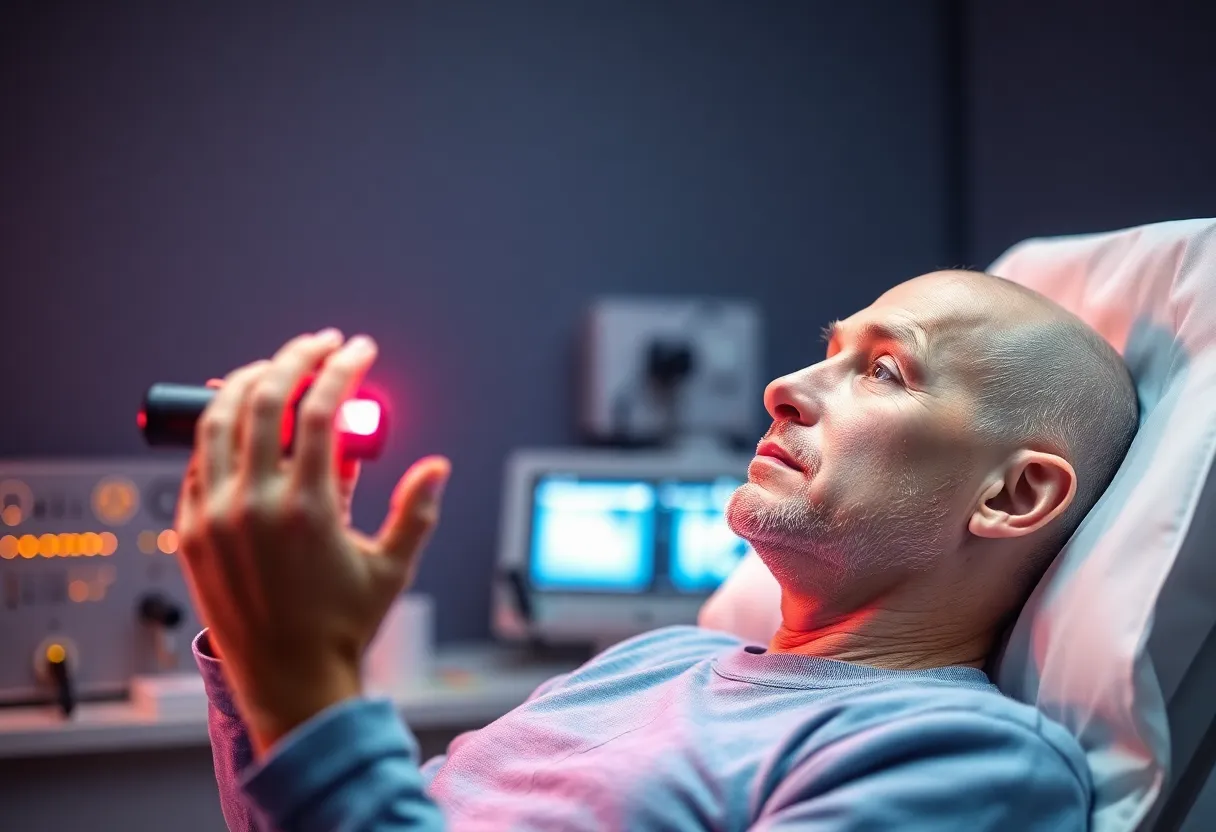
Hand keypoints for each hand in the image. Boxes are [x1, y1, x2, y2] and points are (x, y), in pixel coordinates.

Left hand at [176, 329, 450, 753]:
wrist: (287, 679)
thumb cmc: (342, 625)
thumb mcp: (392, 568)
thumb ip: (416, 511)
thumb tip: (437, 465)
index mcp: (308, 509)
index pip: (323, 409)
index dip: (344, 368)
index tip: (360, 349)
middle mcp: (254, 505)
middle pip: (266, 398)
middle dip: (296, 357)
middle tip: (320, 345)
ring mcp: (215, 516)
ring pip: (219, 420)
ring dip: (248, 381)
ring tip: (274, 368)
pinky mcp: (191, 531)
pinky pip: (196, 461)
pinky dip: (219, 429)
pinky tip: (240, 419)